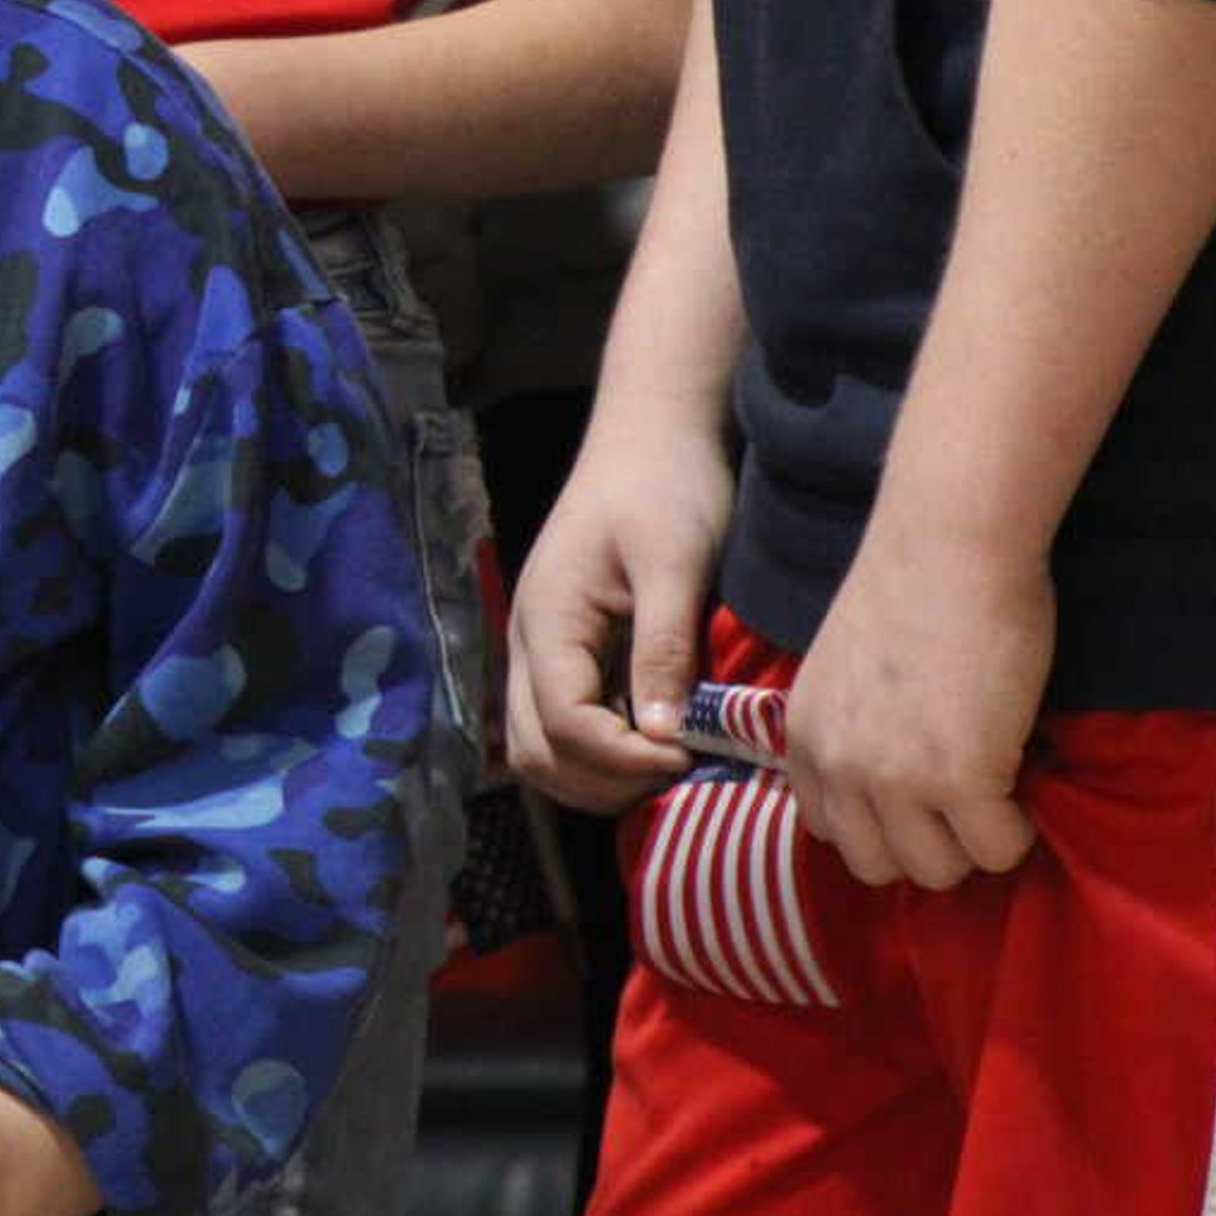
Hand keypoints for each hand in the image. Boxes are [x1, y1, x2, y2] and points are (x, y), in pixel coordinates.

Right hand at [503, 404, 730, 813]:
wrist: (652, 435)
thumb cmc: (667, 488)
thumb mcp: (675, 564)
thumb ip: (663, 648)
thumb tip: (662, 735)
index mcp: (548, 619)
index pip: (562, 723)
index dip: (621, 758)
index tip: (687, 756)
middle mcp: (528, 640)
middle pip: (535, 750)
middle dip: (602, 779)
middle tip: (675, 770)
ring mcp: (539, 646)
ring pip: (538, 746)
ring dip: (595, 774)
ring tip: (664, 762)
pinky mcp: (562, 647)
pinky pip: (559, 723)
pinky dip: (597, 751)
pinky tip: (653, 739)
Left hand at [784, 528, 1049, 890]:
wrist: (948, 545)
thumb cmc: (908, 590)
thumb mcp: (845, 672)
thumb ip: (851, 729)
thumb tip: (889, 785)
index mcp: (804, 736)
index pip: (828, 830)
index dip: (882, 823)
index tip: (921, 797)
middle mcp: (837, 765)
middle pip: (877, 865)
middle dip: (928, 845)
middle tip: (966, 801)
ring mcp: (894, 777)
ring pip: (937, 870)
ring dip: (975, 842)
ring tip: (997, 789)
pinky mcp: (959, 779)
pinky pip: (997, 849)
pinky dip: (1018, 828)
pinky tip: (1024, 775)